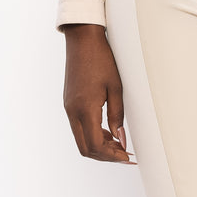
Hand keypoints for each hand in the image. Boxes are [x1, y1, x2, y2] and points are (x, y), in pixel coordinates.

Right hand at [62, 24, 134, 162]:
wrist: (82, 40)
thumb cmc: (102, 59)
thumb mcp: (116, 88)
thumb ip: (118, 116)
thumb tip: (121, 139)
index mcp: (85, 108)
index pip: (96, 145)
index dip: (112, 156)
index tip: (128, 157)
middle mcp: (73, 111)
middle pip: (86, 148)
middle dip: (106, 156)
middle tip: (125, 156)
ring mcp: (68, 108)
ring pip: (81, 140)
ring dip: (99, 147)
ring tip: (120, 145)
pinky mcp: (69, 103)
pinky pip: (79, 128)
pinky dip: (93, 135)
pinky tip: (109, 132)